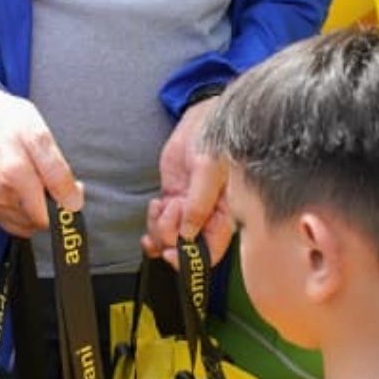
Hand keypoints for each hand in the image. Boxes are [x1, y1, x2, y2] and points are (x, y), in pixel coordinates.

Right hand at [0, 86, 81, 236]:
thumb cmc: (12, 122)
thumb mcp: (42, 135)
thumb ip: (58, 173)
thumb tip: (72, 205)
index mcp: (14, 174)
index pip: (47, 218)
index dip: (65, 206)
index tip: (72, 188)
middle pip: (39, 223)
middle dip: (52, 206)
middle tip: (53, 178)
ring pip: (28, 225)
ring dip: (39, 209)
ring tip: (37, 181)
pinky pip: (16, 223)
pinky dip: (27, 212)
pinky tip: (26, 190)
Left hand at [142, 96, 231, 265]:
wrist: (203, 118)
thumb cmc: (216, 139)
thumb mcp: (209, 169)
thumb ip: (200, 203)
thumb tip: (188, 233)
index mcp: (225, 215)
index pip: (211, 251)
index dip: (191, 260)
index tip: (172, 253)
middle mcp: (208, 217)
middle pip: (186, 248)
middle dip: (170, 238)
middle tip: (168, 213)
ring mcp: (189, 210)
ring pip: (170, 237)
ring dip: (159, 228)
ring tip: (162, 205)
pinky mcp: (175, 200)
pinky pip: (161, 223)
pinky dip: (153, 221)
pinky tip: (155, 206)